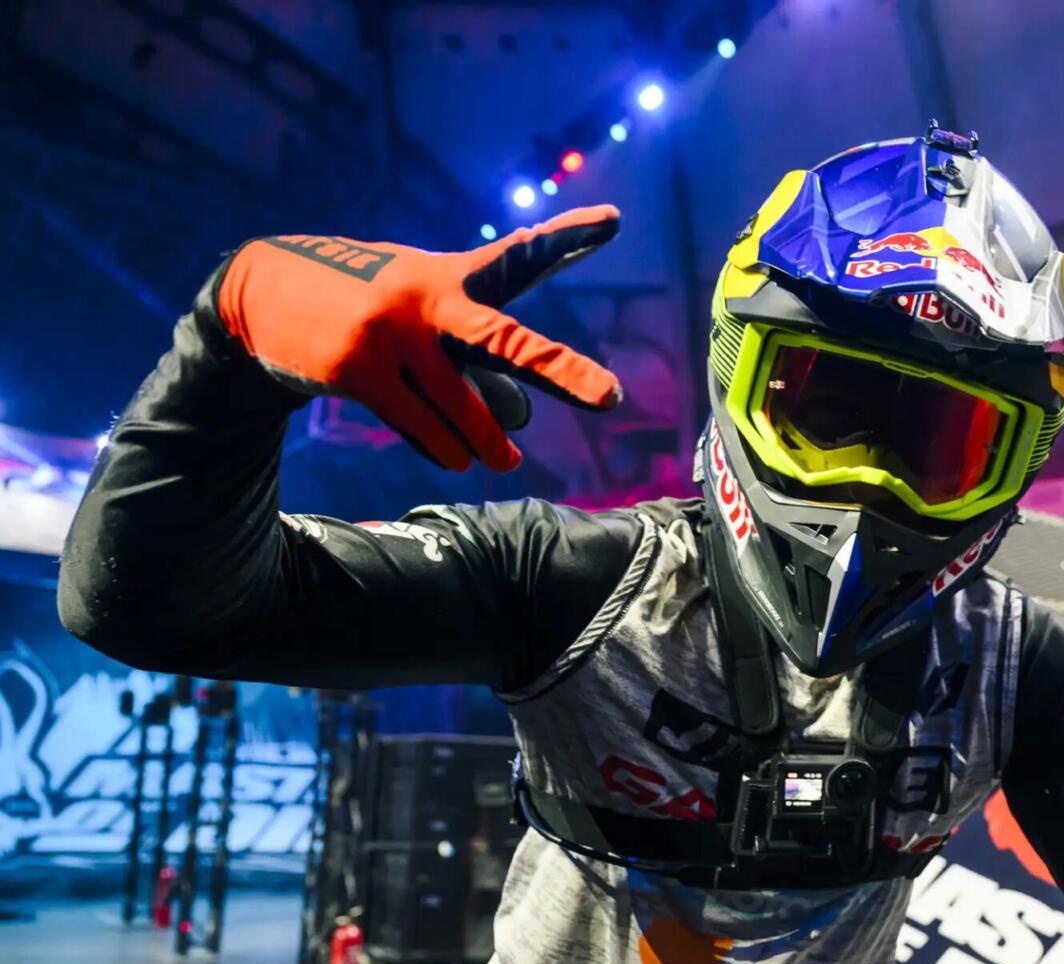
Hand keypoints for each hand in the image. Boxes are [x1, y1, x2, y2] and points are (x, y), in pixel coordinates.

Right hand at [214, 206, 624, 471]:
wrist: (262, 296)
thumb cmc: (371, 311)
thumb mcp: (425, 314)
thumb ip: (479, 360)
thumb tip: (515, 424)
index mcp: (452, 277)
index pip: (520, 258)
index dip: (568, 237)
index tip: (614, 217)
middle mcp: (428, 300)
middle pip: (506, 343)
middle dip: (562, 371)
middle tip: (611, 397)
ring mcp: (392, 334)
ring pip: (465, 412)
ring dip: (488, 446)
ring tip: (502, 459)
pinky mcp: (358, 369)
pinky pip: (424, 430)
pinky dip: (446, 451)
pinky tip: (458, 458)